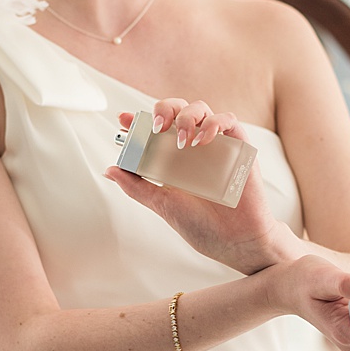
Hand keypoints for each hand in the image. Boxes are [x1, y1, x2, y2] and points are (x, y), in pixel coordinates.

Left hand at [104, 99, 289, 273]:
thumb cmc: (201, 224)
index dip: (138, 120)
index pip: (154, 129)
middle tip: (158, 127)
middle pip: (177, 110)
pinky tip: (203, 141)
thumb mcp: (162, 203)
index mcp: (173, 158)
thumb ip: (136, 187)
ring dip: (187, 117)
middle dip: (164, 109)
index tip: (123, 120)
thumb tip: (110, 170)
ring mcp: (216, 145)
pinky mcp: (240, 147)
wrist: (235, 241)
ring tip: (182, 141)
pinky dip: (214, 124)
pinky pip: (228, 121)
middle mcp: (193, 147)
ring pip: (201, 109)